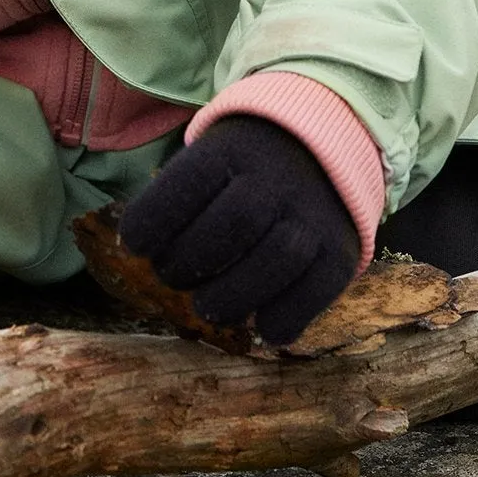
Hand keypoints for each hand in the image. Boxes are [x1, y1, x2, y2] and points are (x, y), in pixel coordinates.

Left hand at [119, 115, 358, 344]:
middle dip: (190, 263)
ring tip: (209, 307)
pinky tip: (261, 326)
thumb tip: (138, 250)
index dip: (155, 218)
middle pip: (233, 224)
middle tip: (172, 278)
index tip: (136, 246)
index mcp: (233, 150)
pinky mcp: (340, 250)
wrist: (324, 150)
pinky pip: (315, 291)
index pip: (190, 181)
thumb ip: (180, 197)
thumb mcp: (211, 156)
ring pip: (277, 259)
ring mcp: (313, 214)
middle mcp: (277, 178)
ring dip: (232, 296)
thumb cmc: (242, 167)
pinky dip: (283, 318)